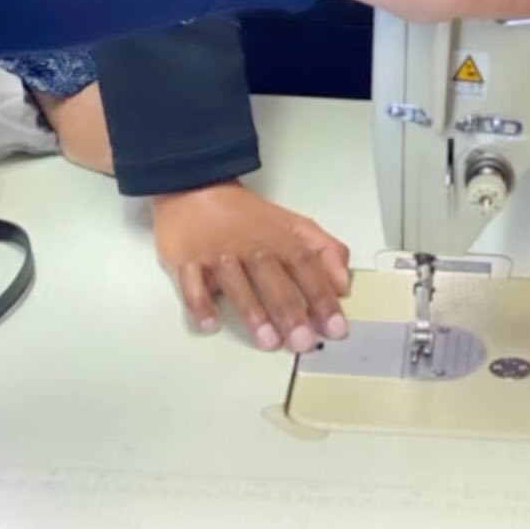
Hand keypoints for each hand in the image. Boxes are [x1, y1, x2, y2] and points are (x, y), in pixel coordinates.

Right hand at [153, 182, 349, 351]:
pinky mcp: (186, 261)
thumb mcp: (293, 225)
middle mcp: (250, 247)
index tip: (334, 326)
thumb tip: (343, 282)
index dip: (322, 296)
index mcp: (278, 238)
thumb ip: (323, 251)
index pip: (306, 266)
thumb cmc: (246, 216)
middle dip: (290, 310)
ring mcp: (217, 254)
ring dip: (253, 311)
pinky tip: (211, 323)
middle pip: (273, 277)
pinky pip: (191, 283)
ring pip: (236, 283)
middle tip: (303, 340)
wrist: (195, 188)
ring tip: (268, 340)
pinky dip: (200, 303)